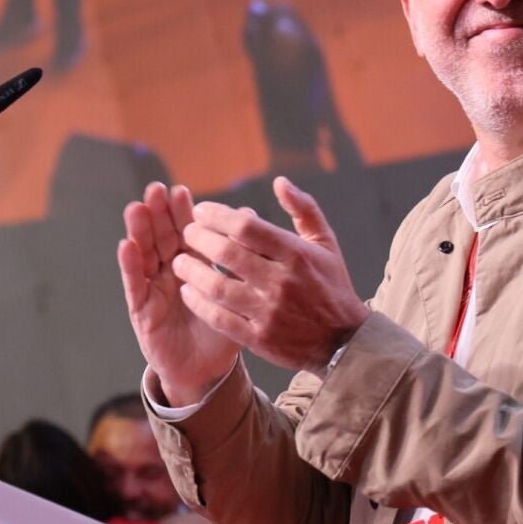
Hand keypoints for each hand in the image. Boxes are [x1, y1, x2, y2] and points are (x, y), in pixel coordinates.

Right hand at [118, 183, 241, 406]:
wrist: (207, 370)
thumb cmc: (222, 329)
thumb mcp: (236, 291)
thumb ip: (240, 255)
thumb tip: (250, 215)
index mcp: (192, 265)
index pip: (185, 233)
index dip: (181, 213)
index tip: (181, 190)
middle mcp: (169, 274)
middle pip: (162, 238)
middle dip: (158, 214)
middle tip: (156, 189)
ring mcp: (154, 291)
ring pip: (145, 256)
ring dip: (140, 232)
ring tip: (137, 208)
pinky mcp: (143, 312)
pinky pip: (136, 287)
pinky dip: (131, 266)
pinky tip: (126, 246)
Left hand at [173, 177, 369, 374]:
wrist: (344, 342)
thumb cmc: (331, 285)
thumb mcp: (326, 243)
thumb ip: (304, 209)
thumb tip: (279, 181)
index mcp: (296, 254)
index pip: (246, 227)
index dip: (217, 215)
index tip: (200, 211)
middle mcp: (281, 281)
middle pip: (226, 254)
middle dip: (198, 239)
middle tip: (186, 233)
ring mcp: (269, 311)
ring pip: (217, 287)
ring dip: (191, 271)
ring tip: (178, 261)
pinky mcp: (259, 338)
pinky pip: (219, 318)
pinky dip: (199, 303)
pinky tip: (188, 292)